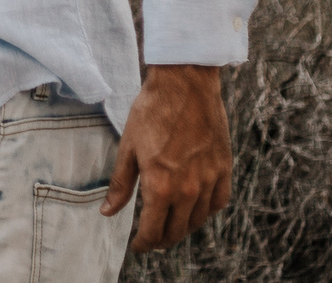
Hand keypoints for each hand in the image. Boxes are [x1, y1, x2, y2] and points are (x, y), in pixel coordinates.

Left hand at [105, 64, 231, 250]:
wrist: (184, 85)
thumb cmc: (151, 113)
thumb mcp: (128, 148)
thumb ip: (121, 185)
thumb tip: (108, 212)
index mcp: (160, 187)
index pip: (154, 231)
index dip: (144, 243)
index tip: (138, 247)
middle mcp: (188, 190)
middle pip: (177, 230)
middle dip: (162, 240)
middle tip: (153, 240)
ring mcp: (208, 180)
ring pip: (198, 220)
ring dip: (184, 228)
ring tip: (172, 227)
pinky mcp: (224, 169)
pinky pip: (218, 202)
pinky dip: (207, 211)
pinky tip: (197, 209)